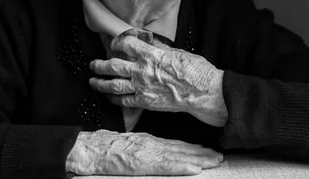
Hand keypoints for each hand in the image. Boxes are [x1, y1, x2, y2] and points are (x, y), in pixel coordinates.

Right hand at [66, 130, 223, 175]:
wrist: (89, 149)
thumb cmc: (104, 148)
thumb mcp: (128, 142)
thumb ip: (143, 145)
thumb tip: (155, 150)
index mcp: (149, 141)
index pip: (176, 144)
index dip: (194, 147)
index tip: (208, 150)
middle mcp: (152, 145)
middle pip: (182, 149)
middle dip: (202, 153)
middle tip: (219, 156)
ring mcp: (148, 154)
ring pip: (179, 157)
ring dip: (199, 159)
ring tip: (214, 161)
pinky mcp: (143, 163)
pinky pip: (166, 166)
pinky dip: (182, 166)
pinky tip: (195, 168)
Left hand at [89, 32, 227, 126]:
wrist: (202, 92)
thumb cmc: (195, 70)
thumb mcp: (177, 51)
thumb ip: (159, 47)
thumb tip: (150, 41)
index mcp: (150, 54)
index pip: (126, 44)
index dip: (117, 42)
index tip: (113, 43)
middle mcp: (142, 70)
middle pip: (113, 65)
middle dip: (99, 65)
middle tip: (93, 64)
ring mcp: (142, 87)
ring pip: (113, 85)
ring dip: (100, 83)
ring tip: (93, 82)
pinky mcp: (145, 102)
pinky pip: (124, 101)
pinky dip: (114, 99)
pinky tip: (109, 97)